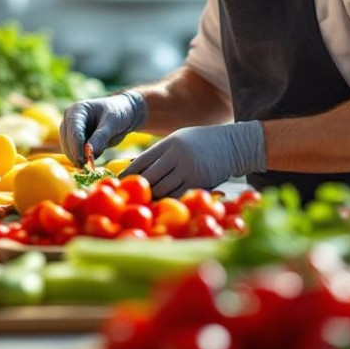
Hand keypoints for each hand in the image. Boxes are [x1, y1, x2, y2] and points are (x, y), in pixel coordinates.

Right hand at [60, 91, 146, 164]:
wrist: (123, 115)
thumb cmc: (118, 114)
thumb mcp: (113, 123)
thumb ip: (101, 137)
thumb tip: (89, 152)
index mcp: (77, 110)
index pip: (73, 132)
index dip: (76, 147)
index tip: (83, 160)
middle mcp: (69, 119)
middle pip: (67, 141)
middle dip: (75, 154)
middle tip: (87, 165)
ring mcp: (70, 130)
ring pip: (67, 149)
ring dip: (77, 158)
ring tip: (90, 162)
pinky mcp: (74, 140)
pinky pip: (72, 152)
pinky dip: (80, 159)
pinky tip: (89, 161)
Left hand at [122, 122, 265, 198]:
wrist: (234, 144)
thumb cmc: (203, 143)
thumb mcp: (179, 139)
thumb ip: (160, 153)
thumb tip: (133, 165)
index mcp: (168, 144)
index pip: (141, 161)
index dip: (127, 175)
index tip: (116, 185)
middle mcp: (176, 156)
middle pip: (149, 178)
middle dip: (136, 191)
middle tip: (125, 201)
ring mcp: (188, 170)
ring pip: (162, 190)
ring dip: (151, 200)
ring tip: (140, 208)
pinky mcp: (199, 183)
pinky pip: (178, 197)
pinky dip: (168, 204)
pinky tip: (161, 209)